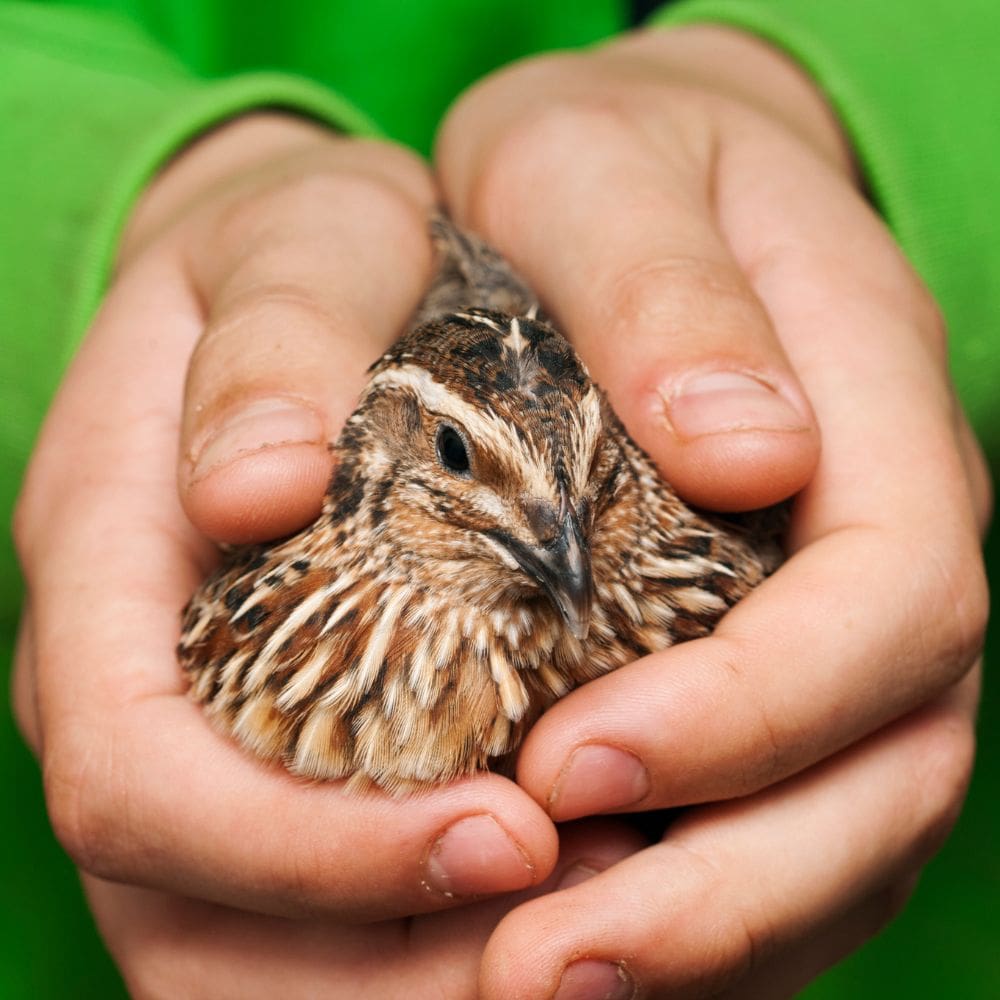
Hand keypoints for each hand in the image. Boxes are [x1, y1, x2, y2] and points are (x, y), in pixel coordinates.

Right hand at [11, 114, 574, 991]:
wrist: (313, 273)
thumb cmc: (308, 254)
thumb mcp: (293, 244)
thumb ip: (270, 338)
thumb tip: (250, 489)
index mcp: (108, 572)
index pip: (140, 782)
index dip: (306, 853)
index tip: (509, 831)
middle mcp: (138, 688)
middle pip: (198, 926)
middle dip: (390, 963)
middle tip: (588, 912)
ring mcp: (208, 736)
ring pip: (264, 958)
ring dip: (431, 976)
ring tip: (606, 912)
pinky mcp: (284, 751)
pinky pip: (332, 920)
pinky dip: (448, 942)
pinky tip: (580, 882)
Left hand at [435, 25, 989, 996]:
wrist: (614, 181)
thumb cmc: (601, 165)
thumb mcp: (603, 169)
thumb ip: (671, 285)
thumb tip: (748, 447)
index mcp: (877, 419)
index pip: (888, 607)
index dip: (755, 712)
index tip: (571, 765)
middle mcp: (873, 546)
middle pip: (878, 764)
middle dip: (725, 883)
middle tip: (541, 954)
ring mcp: (829, 624)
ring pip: (831, 829)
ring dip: (696, 933)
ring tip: (527, 978)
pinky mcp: (761, 668)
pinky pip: (762, 826)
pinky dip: (676, 906)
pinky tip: (549, 928)